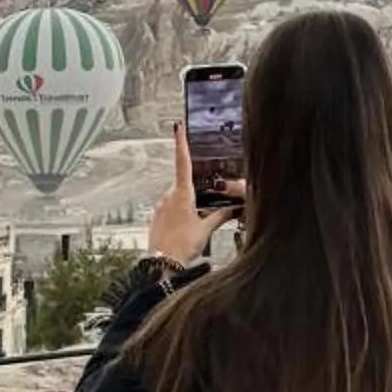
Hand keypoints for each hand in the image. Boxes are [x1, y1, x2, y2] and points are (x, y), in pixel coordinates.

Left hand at [146, 125, 239, 264]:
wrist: (161, 265)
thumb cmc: (183, 246)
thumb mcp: (206, 230)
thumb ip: (220, 215)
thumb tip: (235, 207)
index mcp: (182, 194)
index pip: (183, 162)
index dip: (182, 143)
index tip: (178, 127)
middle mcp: (168, 196)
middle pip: (184, 184)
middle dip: (196, 191)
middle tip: (204, 208)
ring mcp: (160, 206)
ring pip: (178, 198)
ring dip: (188, 205)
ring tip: (195, 225)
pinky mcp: (156, 217)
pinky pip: (170, 209)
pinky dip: (179, 214)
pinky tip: (185, 229)